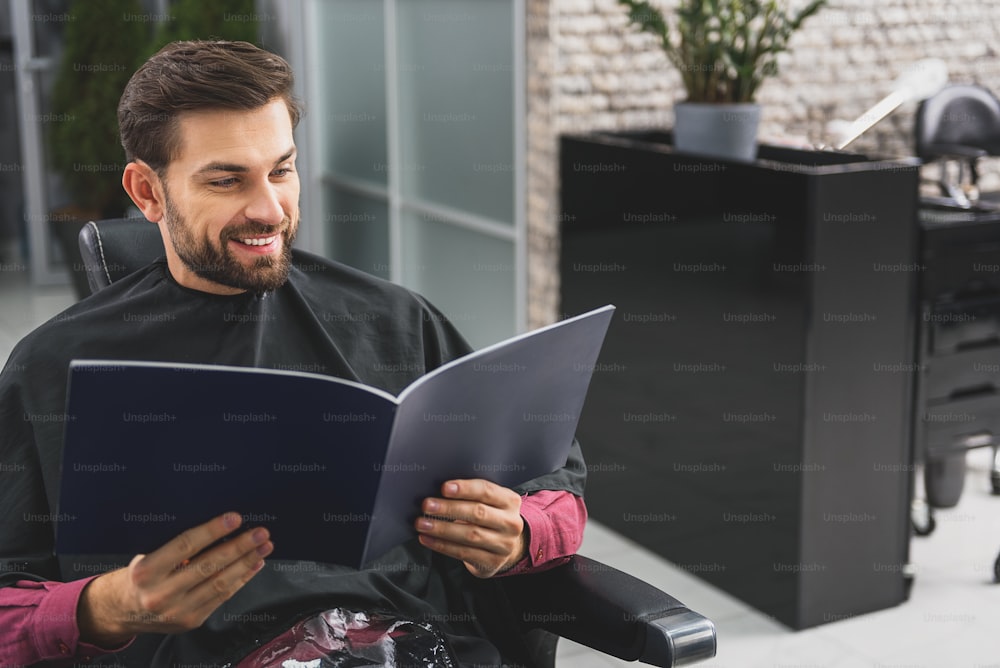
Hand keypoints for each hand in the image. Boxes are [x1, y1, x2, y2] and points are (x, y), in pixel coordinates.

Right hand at [77, 511, 272, 645]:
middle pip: (209, 566)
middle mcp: (161, 594)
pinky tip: (254, 564)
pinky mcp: (192, 621)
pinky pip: (222, 597)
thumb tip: (217, 524)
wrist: (122, 612)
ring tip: (264, 546)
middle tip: (260, 532)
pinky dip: (242, 579)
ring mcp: (178, 611)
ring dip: (247, 562)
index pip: (186, 546)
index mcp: (146, 571)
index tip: (235, 518)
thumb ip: (175, 546)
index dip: (213, 530)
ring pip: (220, 583)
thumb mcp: (146, 556)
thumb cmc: (138, 576)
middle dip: (239, 547)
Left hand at [415, 479, 526, 577]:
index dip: (465, 488)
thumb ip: (471, 495)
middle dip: (449, 508)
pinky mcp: (492, 562)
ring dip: (442, 529)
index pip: (486, 491)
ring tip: (422, 524)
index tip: (444, 488)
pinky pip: (463, 553)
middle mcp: (511, 522)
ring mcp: (504, 544)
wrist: (505, 546)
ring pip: (470, 534)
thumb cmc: (489, 517)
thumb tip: (439, 490)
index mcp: (510, 501)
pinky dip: (442, 545)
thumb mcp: (489, 502)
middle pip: (478, 512)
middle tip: (427, 505)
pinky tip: (427, 539)